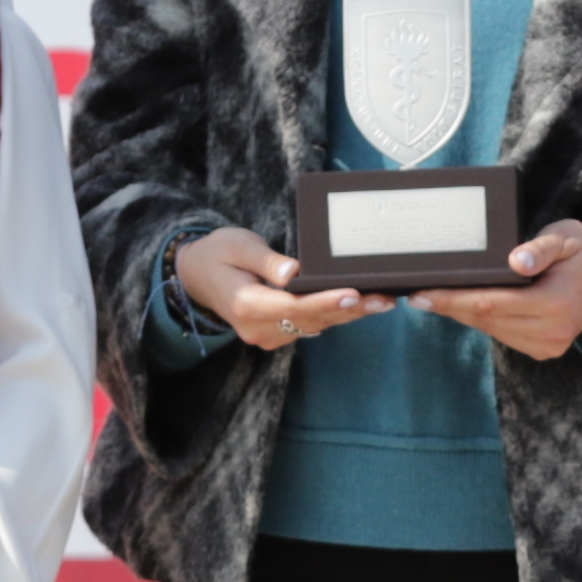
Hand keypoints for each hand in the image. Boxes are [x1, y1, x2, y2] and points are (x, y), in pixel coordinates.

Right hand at [172, 225, 376, 352]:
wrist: (196, 276)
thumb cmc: (218, 253)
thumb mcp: (237, 245)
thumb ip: (266, 260)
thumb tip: (293, 272)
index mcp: (245, 305)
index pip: (293, 306)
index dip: (325, 301)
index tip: (354, 293)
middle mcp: (257, 328)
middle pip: (310, 320)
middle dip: (349, 309)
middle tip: (385, 298)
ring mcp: (266, 336)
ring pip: (314, 326)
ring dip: (349, 315)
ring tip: (384, 301)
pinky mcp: (276, 335)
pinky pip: (309, 326)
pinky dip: (335, 315)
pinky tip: (363, 305)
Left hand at [410, 219, 581, 364]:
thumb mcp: (565, 236)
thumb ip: (540, 248)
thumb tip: (516, 260)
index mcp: (555, 304)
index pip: (491, 304)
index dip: (454, 300)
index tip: (423, 294)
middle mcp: (552, 332)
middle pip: (487, 320)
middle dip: (451, 307)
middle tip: (418, 294)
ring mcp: (550, 346)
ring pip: (492, 331)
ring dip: (463, 315)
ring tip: (435, 298)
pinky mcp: (546, 350)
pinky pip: (504, 336)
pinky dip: (483, 321)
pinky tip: (464, 307)